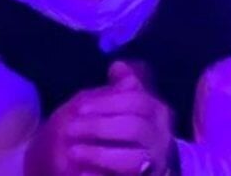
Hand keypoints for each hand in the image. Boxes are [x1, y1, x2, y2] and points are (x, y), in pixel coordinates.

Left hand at [25, 62, 173, 175]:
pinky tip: (81, 173)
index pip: (137, 101)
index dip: (108, 103)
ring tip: (72, 152)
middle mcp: (161, 136)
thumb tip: (117, 65)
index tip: (80, 108)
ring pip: (133, 159)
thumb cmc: (128, 129)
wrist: (144, 166)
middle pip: (135, 128)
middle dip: (99, 128)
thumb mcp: (125, 105)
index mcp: (157, 112)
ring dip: (100, 154)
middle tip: (69, 129)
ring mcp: (155, 163)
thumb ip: (121, 88)